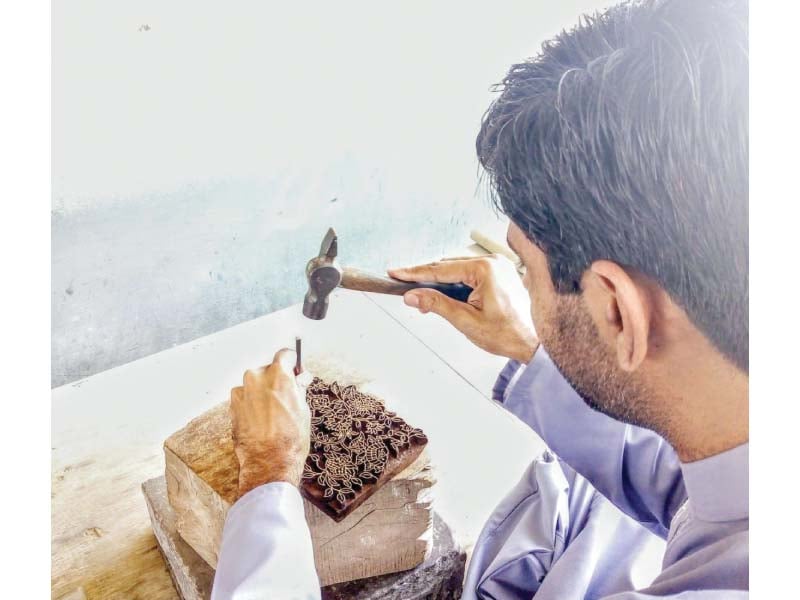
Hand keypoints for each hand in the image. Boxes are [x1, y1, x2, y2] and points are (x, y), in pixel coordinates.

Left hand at [230, 349, 310, 496]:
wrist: (269, 462)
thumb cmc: (291, 437)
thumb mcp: (303, 409)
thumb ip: (298, 389)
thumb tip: (300, 379)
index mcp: (278, 374)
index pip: (285, 355)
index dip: (292, 363)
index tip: (295, 370)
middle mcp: (257, 377)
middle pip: (269, 370)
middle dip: (276, 380)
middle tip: (286, 397)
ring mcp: (242, 391)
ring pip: (255, 385)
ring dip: (262, 393)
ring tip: (273, 414)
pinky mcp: (232, 406)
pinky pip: (245, 398)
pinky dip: (252, 404)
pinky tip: (261, 421)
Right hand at [389, 255, 538, 362]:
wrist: (534, 343)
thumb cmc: (506, 334)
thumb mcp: (465, 321)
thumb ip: (436, 304)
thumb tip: (411, 296)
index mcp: (485, 268)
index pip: (441, 269)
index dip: (415, 273)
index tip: (394, 273)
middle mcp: (492, 261)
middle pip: (448, 267)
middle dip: (426, 280)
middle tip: (405, 293)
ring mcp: (497, 266)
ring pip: (457, 271)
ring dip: (439, 284)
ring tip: (422, 300)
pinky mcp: (499, 274)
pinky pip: (469, 275)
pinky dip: (454, 285)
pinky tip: (443, 297)